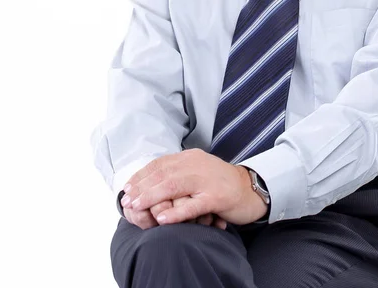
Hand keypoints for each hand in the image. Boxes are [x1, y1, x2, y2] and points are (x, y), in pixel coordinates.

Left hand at [121, 149, 267, 225]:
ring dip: (151, 197)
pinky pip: (192, 205)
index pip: (160, 163)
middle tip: (126, 200)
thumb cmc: (220, 183)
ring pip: (173, 186)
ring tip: (136, 207)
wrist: (250, 189)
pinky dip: (175, 212)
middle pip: (163, 174)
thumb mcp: (198, 171)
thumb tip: (152, 181)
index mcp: (191, 157)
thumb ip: (179, 172)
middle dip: (141, 187)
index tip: (127, 187)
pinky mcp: (217, 197)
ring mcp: (207, 180)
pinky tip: (162, 219)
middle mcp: (197, 164)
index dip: (142, 175)